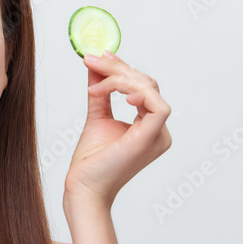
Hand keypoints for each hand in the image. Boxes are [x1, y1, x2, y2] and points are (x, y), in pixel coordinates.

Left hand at [64, 51, 171, 207]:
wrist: (83, 187)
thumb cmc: (91, 161)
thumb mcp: (97, 116)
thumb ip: (100, 91)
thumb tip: (95, 64)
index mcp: (149, 126)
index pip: (142, 87)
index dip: (122, 68)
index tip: (100, 56)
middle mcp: (158, 130)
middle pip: (146, 84)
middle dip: (118, 69)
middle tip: (92, 60)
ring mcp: (158, 135)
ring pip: (150, 90)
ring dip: (120, 79)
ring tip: (95, 84)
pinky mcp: (151, 139)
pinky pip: (157, 106)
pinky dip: (138, 93)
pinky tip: (117, 93)